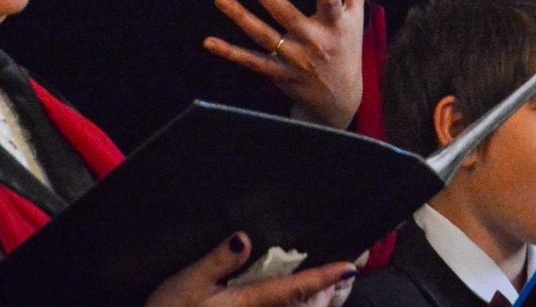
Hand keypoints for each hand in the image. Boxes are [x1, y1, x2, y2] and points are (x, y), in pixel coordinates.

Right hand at [144, 232, 355, 306]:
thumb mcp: (186, 283)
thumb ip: (217, 260)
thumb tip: (245, 237)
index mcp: (246, 303)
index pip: (293, 288)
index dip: (323, 277)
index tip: (349, 267)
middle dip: (321, 295)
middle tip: (339, 275)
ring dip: (303, 303)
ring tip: (317, 287)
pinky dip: (284, 305)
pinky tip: (282, 296)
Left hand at [206, 0, 377, 128]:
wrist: (340, 100)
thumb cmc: (347, 51)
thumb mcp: (356, 20)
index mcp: (334, 24)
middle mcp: (313, 41)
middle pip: (286, 15)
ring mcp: (294, 59)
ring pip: (264, 36)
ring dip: (241, 17)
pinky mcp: (278, 74)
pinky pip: (251, 62)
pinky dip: (230, 53)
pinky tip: (210, 41)